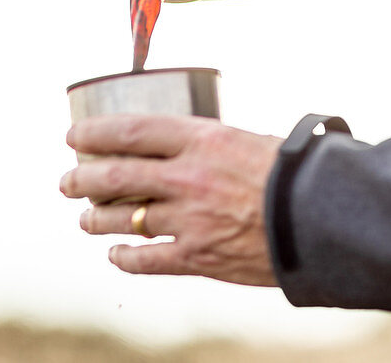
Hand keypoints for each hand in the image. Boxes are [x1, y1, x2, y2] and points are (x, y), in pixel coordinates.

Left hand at [60, 114, 280, 286]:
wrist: (323, 218)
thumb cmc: (296, 173)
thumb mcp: (252, 140)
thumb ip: (215, 145)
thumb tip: (192, 146)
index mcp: (203, 139)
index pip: (132, 130)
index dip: (96, 134)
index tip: (75, 137)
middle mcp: (188, 177)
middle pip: (115, 175)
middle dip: (81, 179)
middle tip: (67, 181)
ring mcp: (189, 219)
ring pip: (122, 219)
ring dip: (95, 219)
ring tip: (85, 219)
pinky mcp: (197, 257)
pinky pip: (146, 259)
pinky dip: (124, 258)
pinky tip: (115, 255)